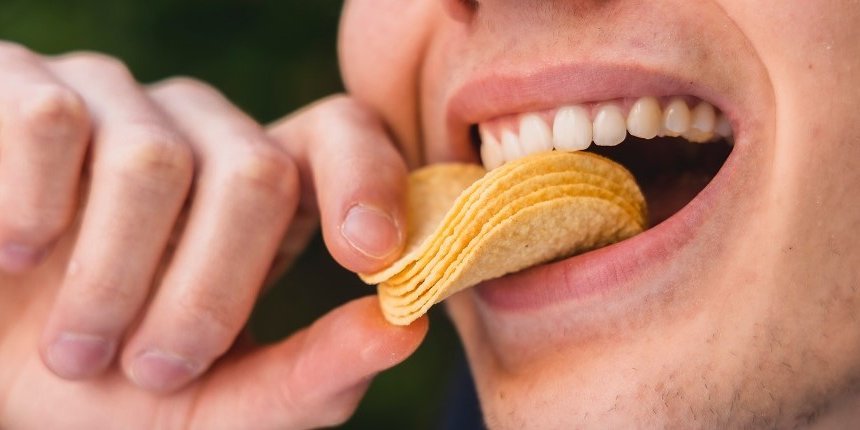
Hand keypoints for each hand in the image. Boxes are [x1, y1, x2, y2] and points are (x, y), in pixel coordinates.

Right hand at [0, 42, 425, 428]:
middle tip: (154, 371)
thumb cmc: (114, 380)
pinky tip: (17, 261)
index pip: (344, 133)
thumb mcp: (217, 403)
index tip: (370, 259)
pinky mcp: (31, 88)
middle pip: (255, 171)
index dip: (368, 181)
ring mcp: (120, 100)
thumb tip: (402, 331)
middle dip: (208, 293)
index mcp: (266, 186)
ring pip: (151, 159)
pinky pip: (52, 123)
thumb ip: (310, 377)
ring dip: (111, 282)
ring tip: (77, 348)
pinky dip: (31, 214)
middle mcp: (203, 129)